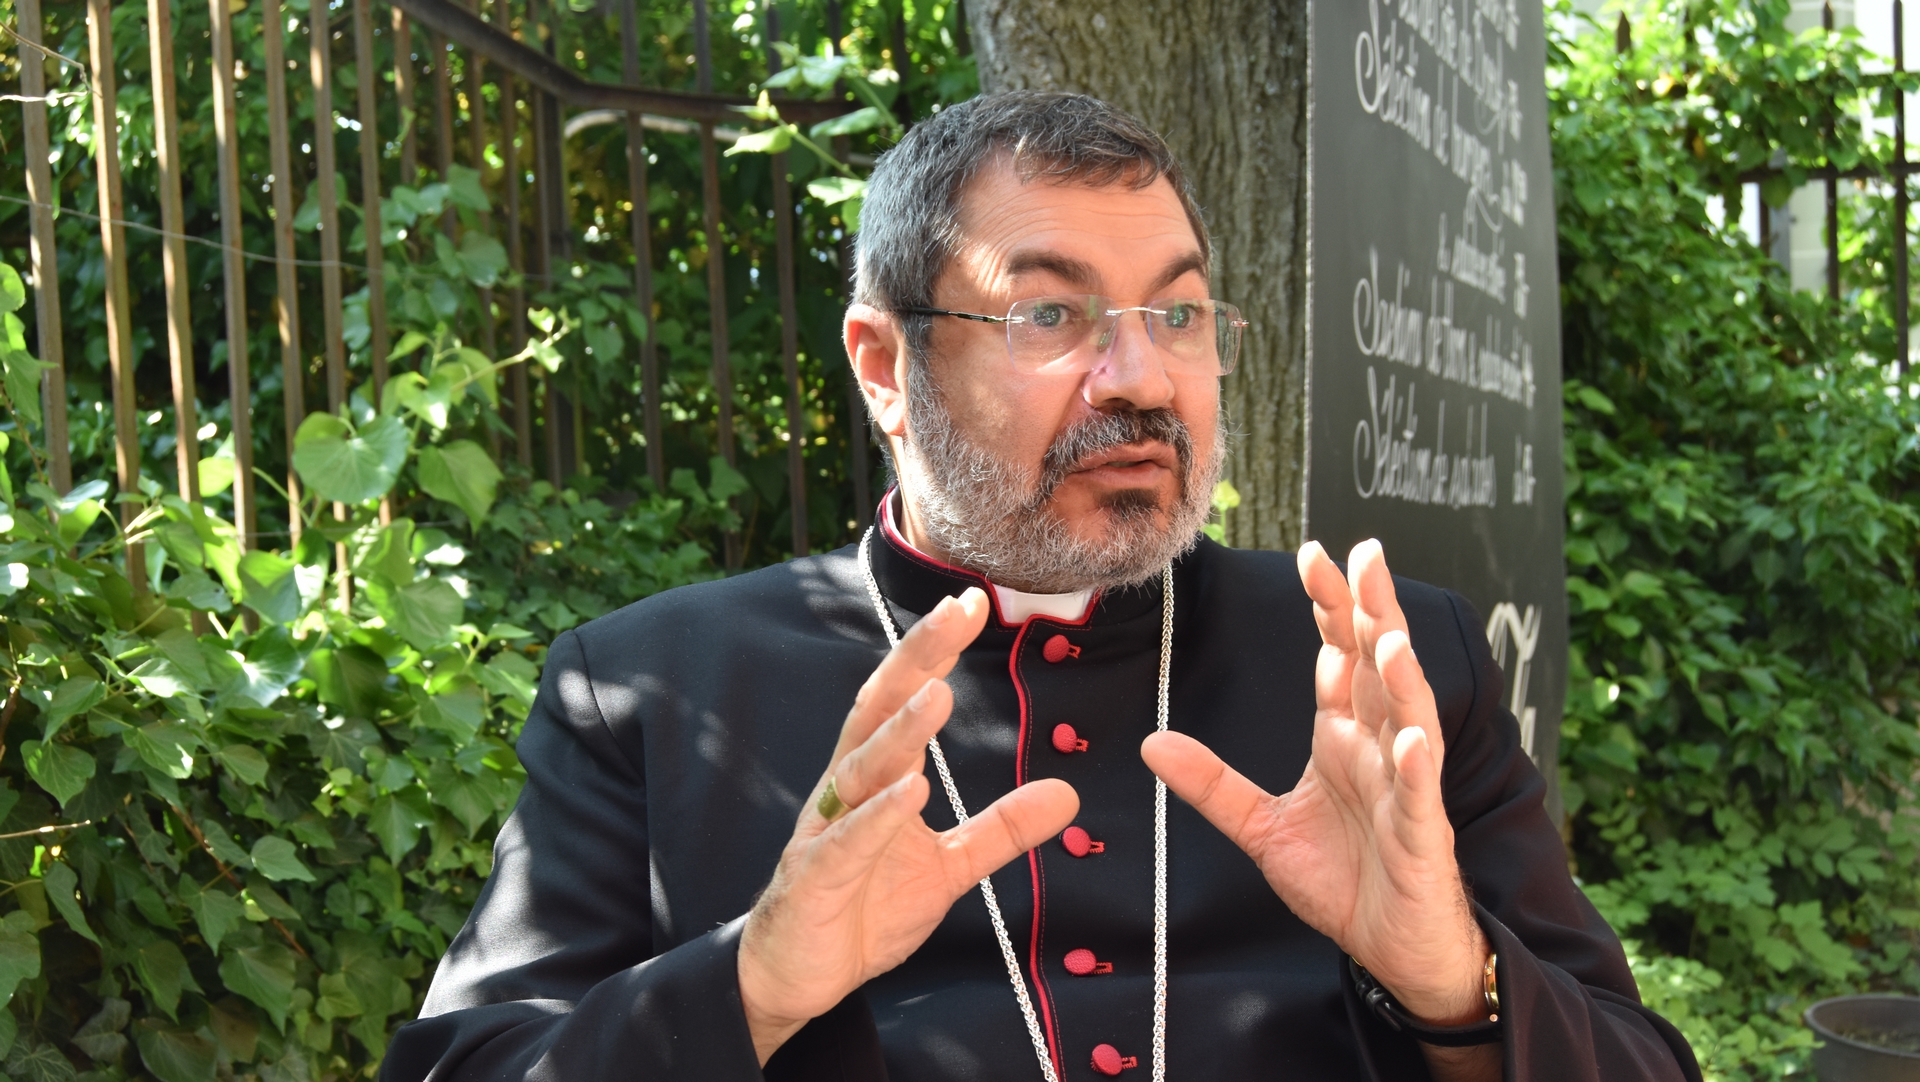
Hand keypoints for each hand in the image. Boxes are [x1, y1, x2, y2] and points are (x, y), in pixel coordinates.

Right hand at [737, 588, 1078, 1063]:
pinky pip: (845, 843)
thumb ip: (1001, 829)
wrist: (799, 978)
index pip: (904, 699)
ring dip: (900, 731)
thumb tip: (1068, 794)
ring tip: (938, 693)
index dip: (934, 649)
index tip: (972, 600)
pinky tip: (910, 791)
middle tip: (955, 610)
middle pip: (878, 711)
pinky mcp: (814, 881)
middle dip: (916, 658)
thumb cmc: (863, 908)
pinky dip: (876, 817)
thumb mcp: (948, 868)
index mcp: (875, 778)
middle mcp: (846, 791)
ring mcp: (825, 833)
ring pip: (861, 769)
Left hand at [1141, 540, 1488, 1026]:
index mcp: (1344, 737)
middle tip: (1365, 555)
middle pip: (1378, 666)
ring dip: (1401, 674)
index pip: (1338, 657)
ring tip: (1387, 633)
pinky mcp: (1420, 836)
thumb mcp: (1261, 828)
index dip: (1328, 607)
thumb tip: (1149, 744)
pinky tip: (1411, 738)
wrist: (1391, 948)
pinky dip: (1416, 765)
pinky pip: (1418, 796)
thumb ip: (1212, 784)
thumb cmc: (1342, 879)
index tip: (1312, 554)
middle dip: (1372, 611)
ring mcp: (1404, 789)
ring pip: (1408, 717)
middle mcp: (1379, 748)